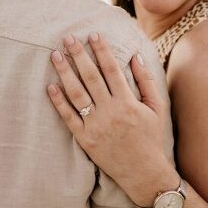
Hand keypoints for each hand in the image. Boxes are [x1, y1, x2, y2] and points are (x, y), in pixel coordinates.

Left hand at [46, 33, 175, 204]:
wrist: (144, 172)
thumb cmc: (152, 138)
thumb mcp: (157, 108)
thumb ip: (146, 81)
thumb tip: (135, 57)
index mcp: (128, 103)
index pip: (111, 69)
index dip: (102, 51)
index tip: (93, 35)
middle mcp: (110, 112)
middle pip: (91, 77)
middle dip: (79, 55)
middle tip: (68, 38)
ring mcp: (95, 126)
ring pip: (76, 94)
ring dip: (65, 72)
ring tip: (55, 55)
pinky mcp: (85, 139)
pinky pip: (68, 117)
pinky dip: (58, 101)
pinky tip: (50, 86)